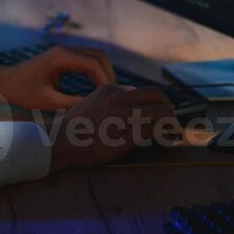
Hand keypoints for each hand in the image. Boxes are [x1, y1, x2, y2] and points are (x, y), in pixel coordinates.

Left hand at [0, 45, 117, 111]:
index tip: (110, 97)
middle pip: (99, 55)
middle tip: (113, 95)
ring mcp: (65, 51)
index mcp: (60, 57)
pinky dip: (95, 71)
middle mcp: (65, 50)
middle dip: (109, 74)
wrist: (3, 83)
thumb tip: (96, 108)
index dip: (105, 80)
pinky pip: (87, 59)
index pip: (93, 64)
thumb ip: (73, 103)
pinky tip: (98, 88)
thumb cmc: (22, 93)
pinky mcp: (64, 57)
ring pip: (95, 56)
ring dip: (104, 72)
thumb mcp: (48, 102)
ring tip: (107, 93)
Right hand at [48, 84, 176, 172]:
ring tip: (172, 131)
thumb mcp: (87, 106)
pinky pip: (158, 128)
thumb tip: (120, 112)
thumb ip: (105, 104)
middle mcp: (120, 97)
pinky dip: (166, 133)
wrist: (61, 143)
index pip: (139, 91)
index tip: (153, 114)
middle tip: (170, 118)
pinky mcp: (131, 131)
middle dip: (167, 105)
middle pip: (156, 94)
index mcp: (109, 89)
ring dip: (171, 121)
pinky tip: (167, 139)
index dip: (149, 103)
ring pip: (162, 110)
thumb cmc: (71, 131)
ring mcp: (126, 113)